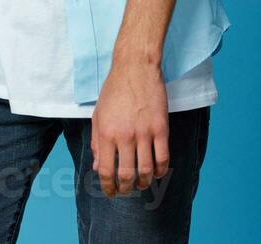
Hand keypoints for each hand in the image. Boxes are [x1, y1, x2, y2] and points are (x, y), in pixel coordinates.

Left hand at [91, 59, 169, 197]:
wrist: (135, 67)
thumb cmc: (114, 90)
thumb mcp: (98, 115)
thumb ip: (96, 142)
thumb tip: (98, 167)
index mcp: (106, 134)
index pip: (106, 170)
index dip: (108, 186)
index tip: (111, 192)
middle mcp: (124, 136)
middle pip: (127, 174)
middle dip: (126, 188)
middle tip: (126, 190)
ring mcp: (144, 133)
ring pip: (146, 169)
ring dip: (144, 182)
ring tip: (142, 184)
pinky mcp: (161, 128)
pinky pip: (163, 157)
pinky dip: (161, 170)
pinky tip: (158, 172)